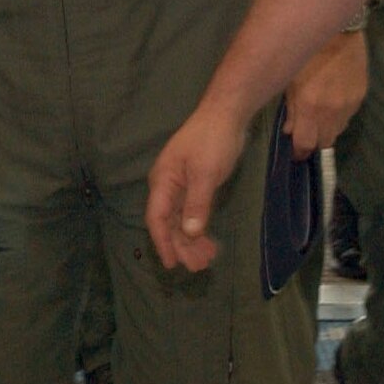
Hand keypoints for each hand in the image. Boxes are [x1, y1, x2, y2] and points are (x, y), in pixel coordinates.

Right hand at [144, 102, 249, 272]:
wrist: (225, 115)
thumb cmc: (212, 141)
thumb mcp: (206, 174)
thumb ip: (197, 204)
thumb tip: (189, 233)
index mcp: (162, 181)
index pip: (157, 218)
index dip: (163, 242)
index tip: (172, 264)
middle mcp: (166, 185)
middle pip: (168, 222)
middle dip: (181, 246)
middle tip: (198, 268)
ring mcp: (180, 184)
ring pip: (180, 219)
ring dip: (191, 239)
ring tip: (208, 258)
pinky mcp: (194, 183)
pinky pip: (191, 211)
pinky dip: (198, 227)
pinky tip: (208, 239)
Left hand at [282, 31, 367, 157]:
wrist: (337, 32)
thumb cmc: (304, 53)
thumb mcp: (289, 81)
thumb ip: (290, 109)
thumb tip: (290, 131)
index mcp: (309, 107)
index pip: (306, 144)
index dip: (299, 152)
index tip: (295, 153)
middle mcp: (331, 111)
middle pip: (324, 143)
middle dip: (314, 143)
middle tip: (305, 135)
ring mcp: (349, 105)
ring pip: (338, 131)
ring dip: (326, 130)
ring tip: (317, 117)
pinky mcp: (361, 97)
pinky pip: (348, 116)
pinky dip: (338, 116)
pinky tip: (330, 103)